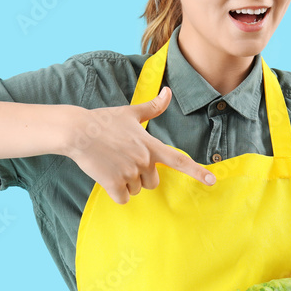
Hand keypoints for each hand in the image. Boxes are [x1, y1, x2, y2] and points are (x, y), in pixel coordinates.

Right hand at [62, 86, 214, 202]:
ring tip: (112, 164)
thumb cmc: (104, 121)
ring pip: (136, 190)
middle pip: (153, 182)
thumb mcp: (130, 113)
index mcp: (151, 146)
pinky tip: (106, 176)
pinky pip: (123, 198)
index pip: (180, 161)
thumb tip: (168, 91)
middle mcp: (144, 161)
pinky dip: (116, 192)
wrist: (77, 131)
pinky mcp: (113, 184)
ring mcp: (129, 173)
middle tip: (124, 161)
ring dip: (126, 183)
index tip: (213, 180)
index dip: (198, 171)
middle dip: (141, 176)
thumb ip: (153, 107)